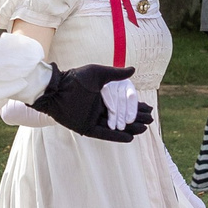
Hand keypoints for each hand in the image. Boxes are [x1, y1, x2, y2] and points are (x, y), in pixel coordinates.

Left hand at [30, 64, 154, 142]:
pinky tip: (130, 138)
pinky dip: (116, 136)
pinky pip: (103, 134)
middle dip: (136, 118)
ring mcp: (91, 119)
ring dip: (129, 128)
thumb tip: (133, 69)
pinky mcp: (85, 128)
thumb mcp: (98, 73)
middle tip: (150, 120)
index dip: (136, 107)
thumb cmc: (75, 78)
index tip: (149, 108)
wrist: (56, 89)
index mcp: (101, 97)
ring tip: (144, 129)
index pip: (122, 104)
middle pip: (121, 116)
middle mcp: (97, 109)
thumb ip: (116, 74)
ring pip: (115, 126)